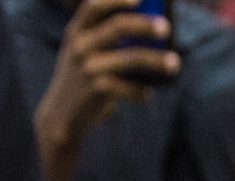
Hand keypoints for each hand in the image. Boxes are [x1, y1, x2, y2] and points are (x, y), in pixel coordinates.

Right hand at [35, 0, 177, 147]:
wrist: (60, 116)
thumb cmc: (81, 78)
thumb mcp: (84, 52)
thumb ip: (105, 37)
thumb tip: (151, 26)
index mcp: (77, 31)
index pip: (94, 6)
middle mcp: (81, 45)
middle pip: (119, 26)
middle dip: (145, 25)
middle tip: (166, 28)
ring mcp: (88, 68)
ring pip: (130, 58)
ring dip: (156, 60)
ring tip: (175, 64)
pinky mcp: (96, 90)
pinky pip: (129, 87)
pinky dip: (141, 92)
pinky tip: (148, 95)